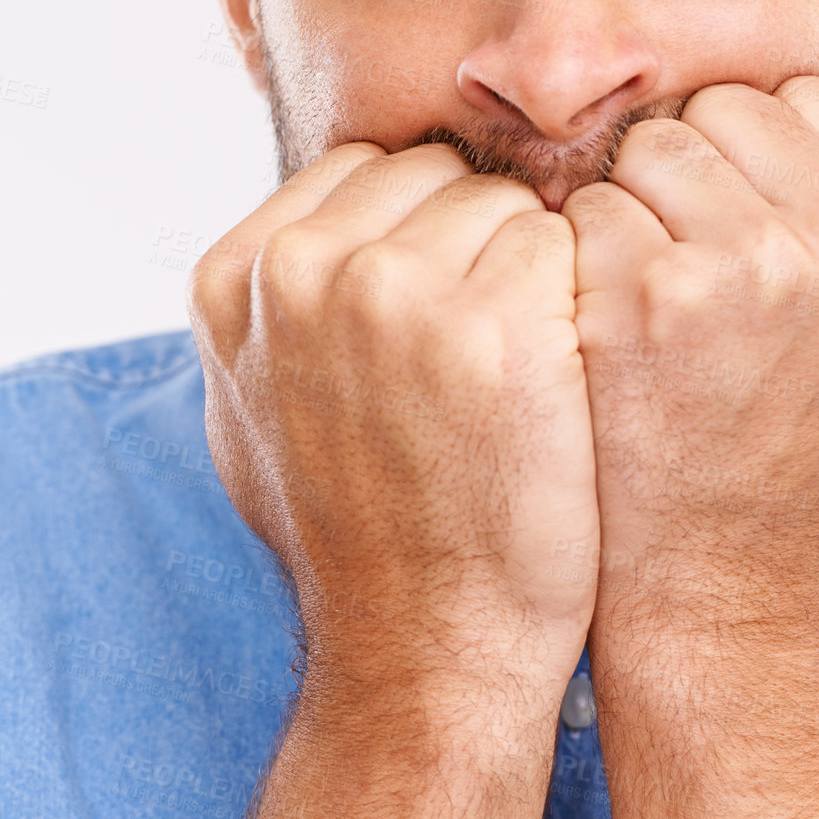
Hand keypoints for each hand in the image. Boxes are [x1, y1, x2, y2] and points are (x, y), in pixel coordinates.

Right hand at [187, 143, 598, 711]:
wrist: (429, 649)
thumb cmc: (357, 526)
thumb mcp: (260, 404)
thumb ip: (275, 299)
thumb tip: (313, 221)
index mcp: (239, 275)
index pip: (368, 170)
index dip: (420, 233)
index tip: (434, 310)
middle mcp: (305, 270)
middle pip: (441, 175)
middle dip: (474, 238)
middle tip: (481, 344)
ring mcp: (399, 292)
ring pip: (510, 203)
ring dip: (533, 267)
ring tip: (517, 368)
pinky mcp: (502, 325)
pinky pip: (568, 245)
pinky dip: (580, 300)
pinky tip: (563, 377)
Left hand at [562, 77, 818, 642]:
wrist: (725, 576)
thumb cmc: (814, 454)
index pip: (801, 98)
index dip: (758, 161)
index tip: (751, 234)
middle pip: (722, 108)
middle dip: (696, 174)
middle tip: (697, 272)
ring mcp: (748, 261)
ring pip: (650, 147)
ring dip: (636, 210)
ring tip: (655, 300)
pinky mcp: (649, 293)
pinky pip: (587, 207)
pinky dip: (580, 259)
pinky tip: (608, 330)